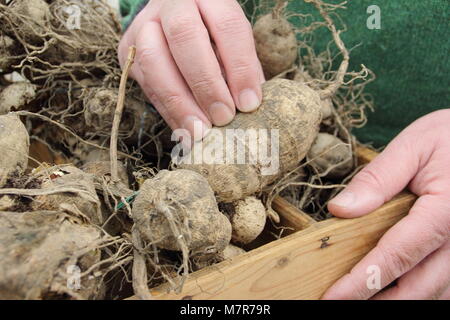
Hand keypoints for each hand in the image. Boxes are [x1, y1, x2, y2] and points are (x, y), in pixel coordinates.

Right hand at [119, 0, 263, 139]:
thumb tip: (249, 108)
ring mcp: (144, 25)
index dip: (240, 67)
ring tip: (200, 131)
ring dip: (179, 103)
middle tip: (223, 117)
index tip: (249, 103)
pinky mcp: (128, 50)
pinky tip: (185, 130)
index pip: (227, 26)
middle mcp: (172, 5)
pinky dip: (168, 112)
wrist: (174, 21)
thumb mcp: (232, 44)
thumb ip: (241, 69)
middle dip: (206, 84)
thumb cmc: (213, 37)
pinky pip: (145, 84)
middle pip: (185, 36)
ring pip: (154, 60)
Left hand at [323, 109, 449, 299]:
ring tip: (362, 299)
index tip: (334, 297)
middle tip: (340, 303)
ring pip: (436, 292)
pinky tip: (391, 289)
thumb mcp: (412, 147)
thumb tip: (340, 210)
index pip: (398, 254)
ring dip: (399, 300)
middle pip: (419, 286)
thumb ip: (377, 179)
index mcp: (446, 210)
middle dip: (378, 302)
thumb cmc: (448, 138)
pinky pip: (445, 284)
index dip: (363, 281)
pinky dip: (418, 292)